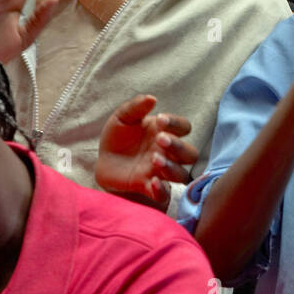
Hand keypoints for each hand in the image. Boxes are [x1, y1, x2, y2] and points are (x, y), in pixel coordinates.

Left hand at [95, 95, 197, 210]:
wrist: (103, 160)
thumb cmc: (118, 137)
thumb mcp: (122, 118)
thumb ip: (136, 107)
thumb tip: (152, 98)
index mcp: (165, 133)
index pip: (184, 127)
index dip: (176, 124)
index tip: (160, 120)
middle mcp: (168, 153)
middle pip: (190, 154)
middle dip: (178, 146)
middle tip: (160, 139)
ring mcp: (160, 172)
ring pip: (181, 175)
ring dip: (172, 167)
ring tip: (154, 159)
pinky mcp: (148, 188)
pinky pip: (164, 195)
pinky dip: (162, 190)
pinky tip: (153, 182)